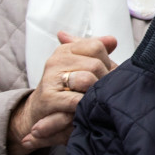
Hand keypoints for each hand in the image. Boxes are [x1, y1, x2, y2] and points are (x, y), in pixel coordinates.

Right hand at [7, 31, 118, 154]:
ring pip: (87, 80)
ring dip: (94, 94)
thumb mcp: (84, 67)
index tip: (101, 74)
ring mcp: (50, 78)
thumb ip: (97, 52)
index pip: (97, 46)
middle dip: (103, 81)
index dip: (106, 62)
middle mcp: (56, 60)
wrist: (42, 114)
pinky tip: (83, 109)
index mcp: (66, 50)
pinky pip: (76, 100)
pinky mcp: (47, 98)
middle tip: (98, 92)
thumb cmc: (69, 90)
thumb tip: (112, 40)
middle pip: (95, 65)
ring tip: (90, 100)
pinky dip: (84, 107)